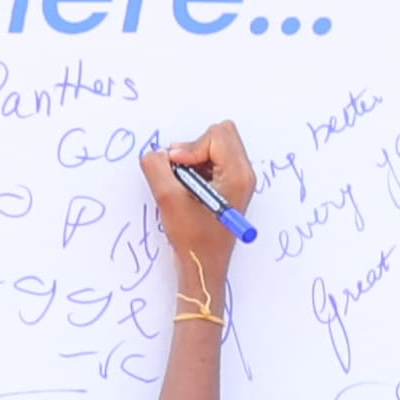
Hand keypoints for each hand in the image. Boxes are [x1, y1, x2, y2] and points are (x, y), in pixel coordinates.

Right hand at [148, 120, 248, 303]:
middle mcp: (243, 173)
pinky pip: (213, 159)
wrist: (204, 266)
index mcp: (238, 175)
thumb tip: (156, 152)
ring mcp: (238, 179)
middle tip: (181, 171)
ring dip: (195, 158)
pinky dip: (197, 167)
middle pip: (222, 133)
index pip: (216, 135)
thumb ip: (157, 168)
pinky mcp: (230, 184)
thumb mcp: (168, 200)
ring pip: (216, 145)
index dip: (191, 148)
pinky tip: (190, 190)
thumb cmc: (193, 240)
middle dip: (195, 147)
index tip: (178, 170)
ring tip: (185, 185)